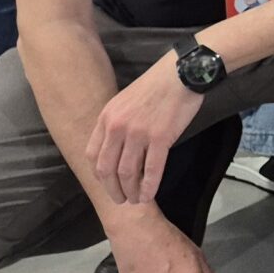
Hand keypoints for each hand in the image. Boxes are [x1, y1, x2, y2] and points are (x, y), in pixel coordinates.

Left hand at [88, 54, 206, 205]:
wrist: (181, 72)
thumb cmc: (157, 84)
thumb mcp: (125, 100)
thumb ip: (116, 121)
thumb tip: (117, 145)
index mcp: (107, 118)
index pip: (93, 155)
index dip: (99, 175)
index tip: (107, 183)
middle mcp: (117, 127)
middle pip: (107, 169)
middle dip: (112, 189)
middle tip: (120, 199)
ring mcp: (138, 133)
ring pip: (128, 172)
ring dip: (130, 191)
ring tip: (135, 200)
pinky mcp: (160, 137)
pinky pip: (152, 169)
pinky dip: (149, 186)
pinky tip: (149, 194)